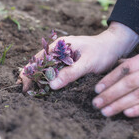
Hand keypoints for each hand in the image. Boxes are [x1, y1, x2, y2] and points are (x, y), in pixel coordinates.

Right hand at [18, 22, 138, 92]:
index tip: (24, 86)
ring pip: (46, 68)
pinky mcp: (68, 63)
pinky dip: (50, 79)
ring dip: (39, 79)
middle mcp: (58, 50)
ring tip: (32, 91)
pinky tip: (47, 87)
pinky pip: (55, 71)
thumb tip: (52, 85)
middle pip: (39, 64)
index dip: (29, 73)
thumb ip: (71, 73)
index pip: (38, 60)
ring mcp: (63, 57)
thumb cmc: (102, 52)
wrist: (114, 46)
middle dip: (32, 77)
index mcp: (59, 46)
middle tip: (26, 92)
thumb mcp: (87, 63)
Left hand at [93, 45, 138, 117]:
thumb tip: (116, 68)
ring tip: (105, 112)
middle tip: (96, 103)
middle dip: (110, 94)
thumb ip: (135, 62)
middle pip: (129, 83)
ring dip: (120, 104)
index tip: (97, 89)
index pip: (125, 69)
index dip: (109, 79)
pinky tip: (126, 114)